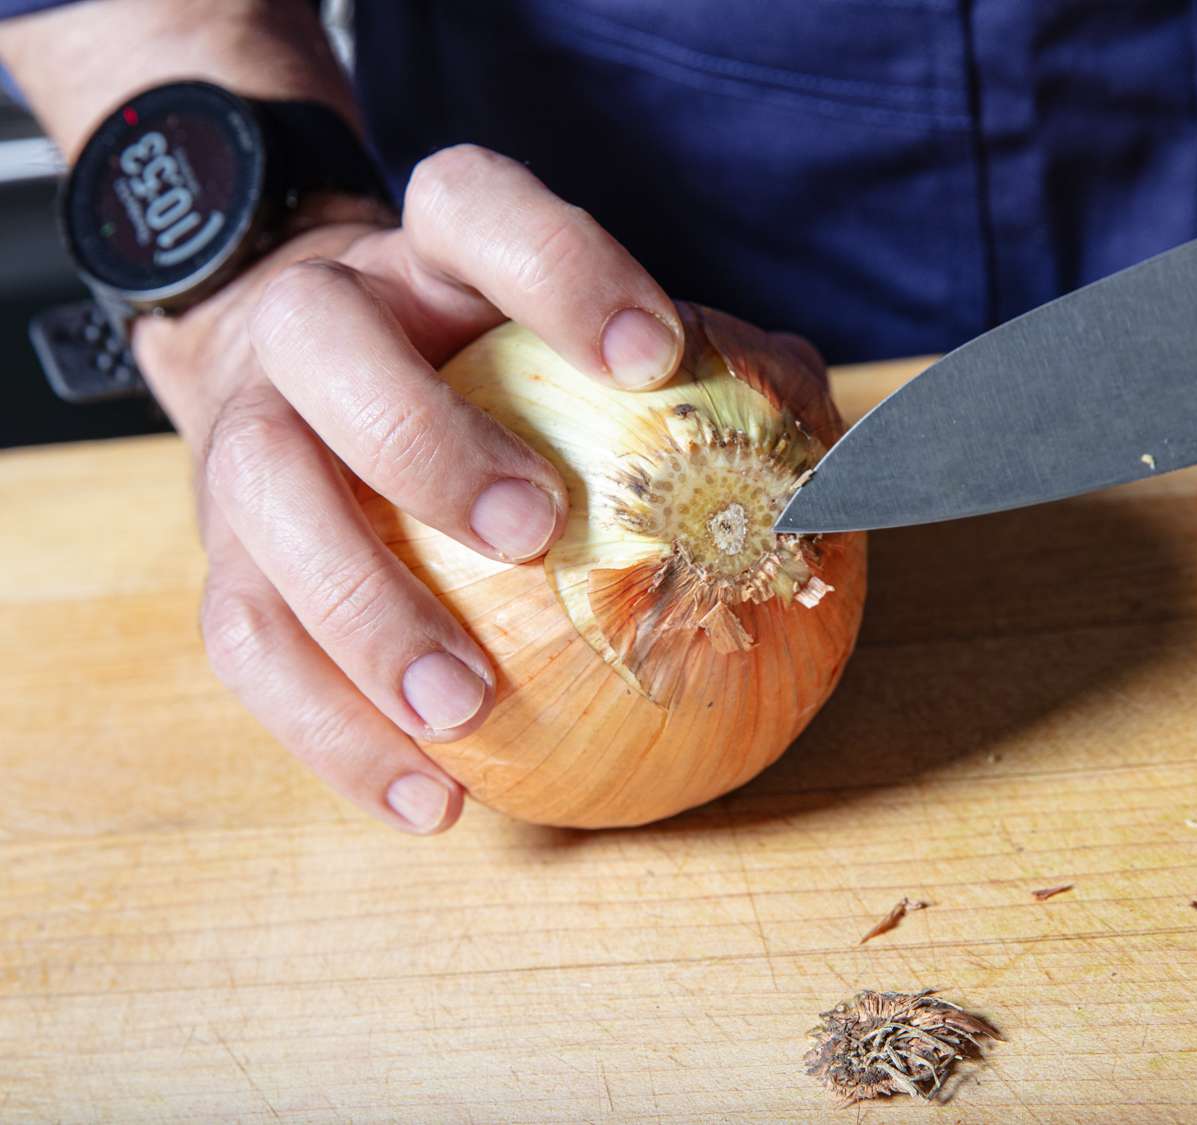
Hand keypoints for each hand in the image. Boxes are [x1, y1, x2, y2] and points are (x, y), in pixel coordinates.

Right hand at [135, 145, 684, 833]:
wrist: (310, 394)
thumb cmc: (502, 382)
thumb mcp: (597, 351)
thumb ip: (717, 379)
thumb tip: (834, 463)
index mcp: (426, 256)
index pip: (475, 209)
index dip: (559, 267)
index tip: (658, 354)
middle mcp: (314, 327)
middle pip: (327, 343)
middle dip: (424, 435)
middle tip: (532, 527)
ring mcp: (248, 438)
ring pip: (265, 504)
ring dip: (362, 610)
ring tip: (464, 707)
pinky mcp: (222, 557)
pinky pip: (250, 646)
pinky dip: (334, 734)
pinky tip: (436, 800)